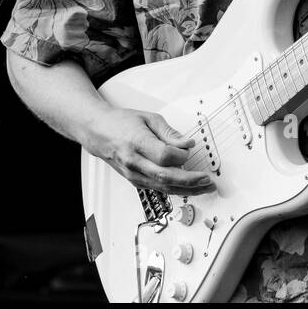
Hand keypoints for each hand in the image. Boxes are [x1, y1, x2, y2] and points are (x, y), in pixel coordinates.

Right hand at [88, 108, 216, 196]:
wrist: (99, 133)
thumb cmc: (122, 123)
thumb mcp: (148, 118)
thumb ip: (170, 132)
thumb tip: (187, 144)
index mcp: (137, 143)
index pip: (164, 156)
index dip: (181, 154)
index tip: (188, 148)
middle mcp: (134, 163)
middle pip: (165, 176)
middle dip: (190, 180)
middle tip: (208, 180)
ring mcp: (133, 175)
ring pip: (163, 187)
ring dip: (186, 190)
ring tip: (204, 188)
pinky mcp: (135, 181)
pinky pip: (158, 188)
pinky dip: (174, 189)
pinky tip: (188, 188)